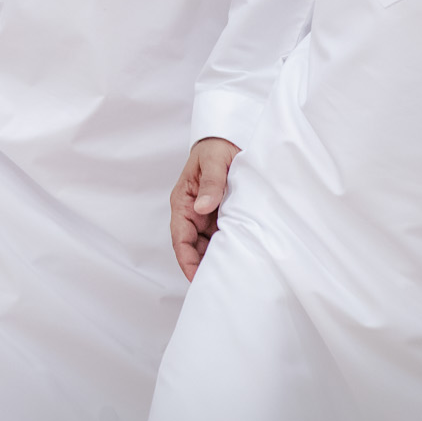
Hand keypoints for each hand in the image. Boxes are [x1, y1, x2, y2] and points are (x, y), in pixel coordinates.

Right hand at [169, 137, 239, 279]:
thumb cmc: (215, 147)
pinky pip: (222, 236)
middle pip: (194, 247)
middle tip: (220, 282)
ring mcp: (207, 216)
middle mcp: (193, 212)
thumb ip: (211, 184)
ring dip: (217, 257)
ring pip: (208, 244)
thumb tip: (202, 207)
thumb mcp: (213, 161)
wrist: (229, 138)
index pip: (181, 238)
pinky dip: (229, 246)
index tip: (196, 277)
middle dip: (203, 265)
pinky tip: (241, 256)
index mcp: (183, 202)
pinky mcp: (222, 215)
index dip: (187, 260)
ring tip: (232, 274)